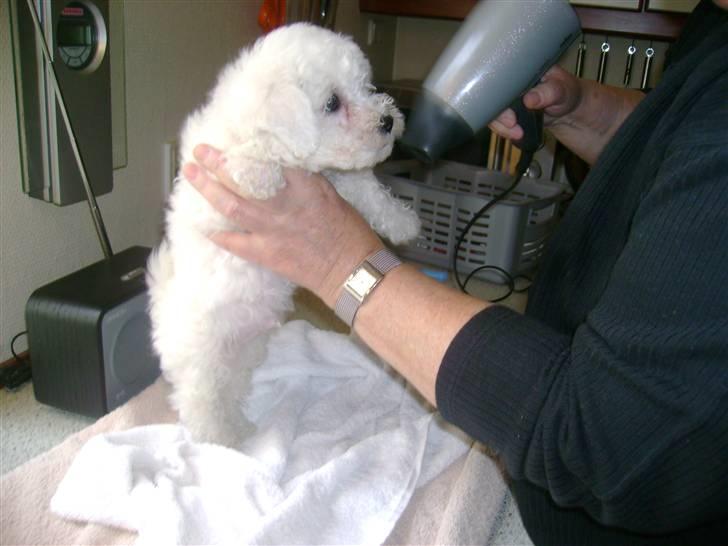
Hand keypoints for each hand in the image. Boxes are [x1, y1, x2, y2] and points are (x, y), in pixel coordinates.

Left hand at [183, 144, 383, 306]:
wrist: (351, 270)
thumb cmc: (349, 232)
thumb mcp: (332, 195)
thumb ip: (306, 182)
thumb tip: (285, 169)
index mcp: (304, 187)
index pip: (269, 161)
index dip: (248, 148)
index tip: (233, 139)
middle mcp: (282, 205)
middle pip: (242, 179)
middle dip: (217, 163)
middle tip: (200, 151)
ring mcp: (270, 231)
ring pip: (231, 206)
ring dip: (208, 189)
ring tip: (191, 174)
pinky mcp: (266, 254)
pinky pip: (235, 243)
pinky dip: (218, 234)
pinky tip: (203, 225)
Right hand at [488, 65, 581, 140]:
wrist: (570, 109)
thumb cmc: (568, 93)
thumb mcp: (562, 89)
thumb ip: (548, 92)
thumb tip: (529, 99)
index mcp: (521, 69)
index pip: (500, 78)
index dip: (499, 97)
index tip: (510, 115)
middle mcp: (511, 82)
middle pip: (491, 98)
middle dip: (499, 117)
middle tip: (512, 125)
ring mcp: (508, 98)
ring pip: (492, 112)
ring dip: (501, 127)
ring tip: (517, 134)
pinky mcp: (508, 111)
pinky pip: (498, 121)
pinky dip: (504, 130)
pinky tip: (516, 134)